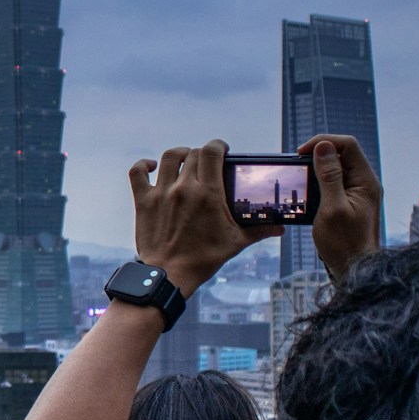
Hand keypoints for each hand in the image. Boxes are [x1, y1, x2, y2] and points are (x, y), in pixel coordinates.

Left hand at [130, 140, 278, 295]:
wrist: (169, 274)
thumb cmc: (203, 258)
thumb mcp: (236, 242)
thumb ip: (259, 230)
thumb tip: (281, 227)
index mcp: (209, 194)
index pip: (212, 152)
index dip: (218, 145)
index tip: (223, 149)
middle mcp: (184, 188)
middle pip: (193, 154)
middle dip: (202, 154)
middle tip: (208, 163)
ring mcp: (162, 193)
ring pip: (168, 157)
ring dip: (179, 154)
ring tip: (185, 158)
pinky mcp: (144, 201)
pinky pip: (137, 173)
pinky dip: (144, 166)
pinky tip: (152, 167)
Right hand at [299, 134, 382, 282]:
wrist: (355, 271)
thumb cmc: (344, 244)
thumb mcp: (332, 208)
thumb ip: (329, 176)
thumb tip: (323, 147)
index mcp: (366, 182)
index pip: (348, 145)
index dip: (323, 143)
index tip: (300, 153)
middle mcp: (365, 184)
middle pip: (343, 154)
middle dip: (318, 155)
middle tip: (297, 167)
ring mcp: (359, 193)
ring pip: (337, 168)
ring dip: (317, 170)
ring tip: (300, 180)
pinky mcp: (351, 202)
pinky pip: (335, 183)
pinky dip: (320, 183)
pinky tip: (308, 194)